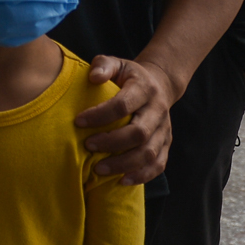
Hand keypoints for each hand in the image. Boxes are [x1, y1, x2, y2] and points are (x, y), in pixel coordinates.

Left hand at [74, 55, 179, 183]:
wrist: (160, 84)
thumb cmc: (128, 76)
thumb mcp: (117, 63)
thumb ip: (103, 65)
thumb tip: (93, 77)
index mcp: (145, 89)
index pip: (123, 105)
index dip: (100, 115)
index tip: (78, 122)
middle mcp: (158, 110)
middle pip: (138, 133)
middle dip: (111, 143)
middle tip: (88, 146)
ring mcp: (164, 129)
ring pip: (149, 153)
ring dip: (123, 165)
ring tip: (99, 170)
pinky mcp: (166, 144)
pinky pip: (159, 165)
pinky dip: (142, 176)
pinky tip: (121, 181)